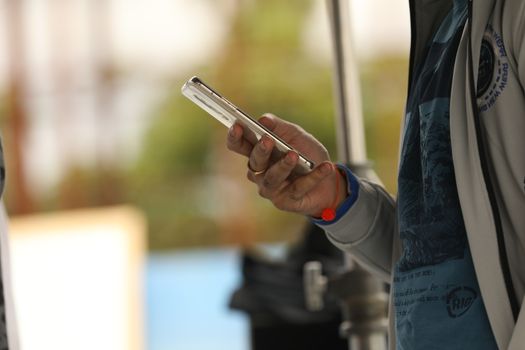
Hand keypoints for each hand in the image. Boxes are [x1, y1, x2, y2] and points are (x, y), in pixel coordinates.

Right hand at [226, 113, 347, 217]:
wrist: (329, 181)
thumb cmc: (307, 155)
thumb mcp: (296, 135)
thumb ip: (280, 127)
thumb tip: (263, 120)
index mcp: (257, 152)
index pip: (239, 145)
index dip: (235, 137)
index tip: (237, 126)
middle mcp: (259, 172)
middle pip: (254, 162)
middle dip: (260, 151)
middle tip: (267, 140)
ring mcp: (270, 188)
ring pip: (272, 178)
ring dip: (283, 166)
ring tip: (294, 155)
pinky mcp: (285, 201)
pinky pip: (298, 188)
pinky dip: (313, 177)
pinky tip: (325, 167)